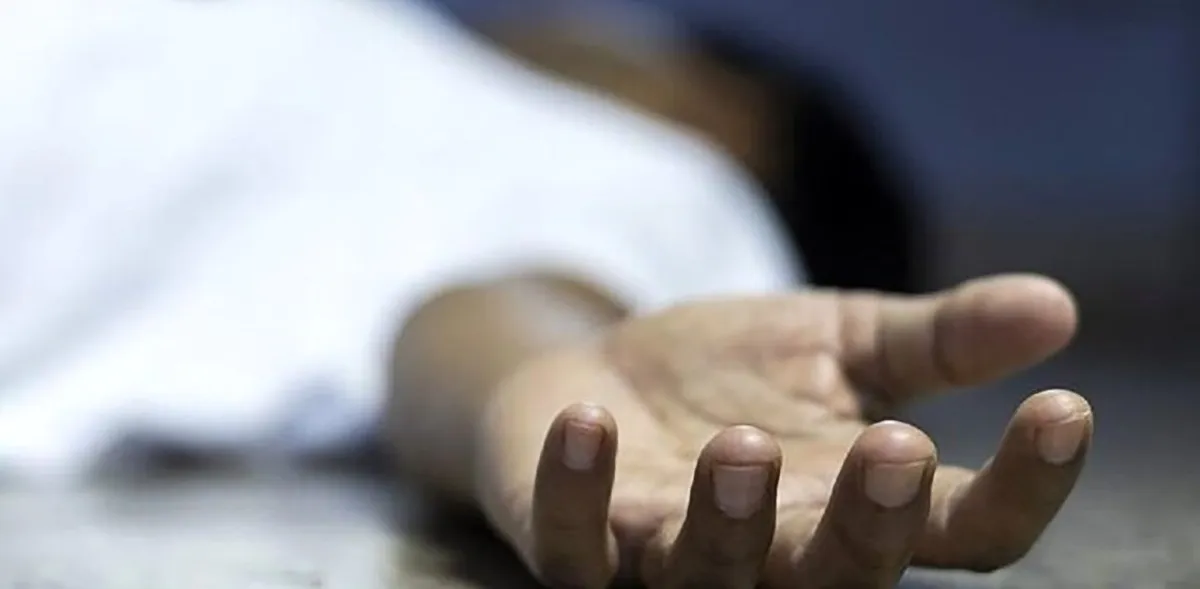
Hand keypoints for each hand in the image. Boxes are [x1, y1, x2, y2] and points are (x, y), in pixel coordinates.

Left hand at [474, 274, 1091, 587]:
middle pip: (844, 576)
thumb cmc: (732, 372)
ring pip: (712, 575)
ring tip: (746, 443)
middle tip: (900, 447)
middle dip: (871, 523)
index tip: (1064, 410)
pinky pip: (575, 542)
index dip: (1024, 487)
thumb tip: (1056, 304)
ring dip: (730, 521)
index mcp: (856, 506)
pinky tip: (587, 420)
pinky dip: (577, 492)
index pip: (966, 533)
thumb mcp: (841, 341)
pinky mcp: (581, 539)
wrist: (603, 373)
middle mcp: (777, 554)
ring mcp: (671, 555)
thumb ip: (935, 338)